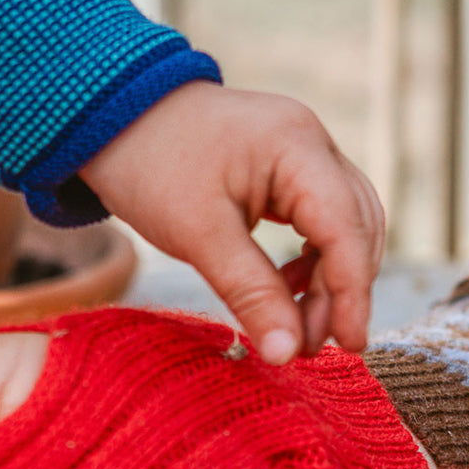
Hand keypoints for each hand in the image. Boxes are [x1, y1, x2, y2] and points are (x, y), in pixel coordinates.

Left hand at [79, 81, 383, 362]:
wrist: (111, 115)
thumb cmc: (150, 164)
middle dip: (341, 291)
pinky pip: (322, 220)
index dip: (353, 293)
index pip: (347, 229)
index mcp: (297, 147)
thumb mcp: (198, 235)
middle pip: (357, 228)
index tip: (350, 346)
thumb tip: (287, 353)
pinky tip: (286, 289)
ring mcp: (305, 153)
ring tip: (298, 328)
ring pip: (345, 227)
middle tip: (310, 346)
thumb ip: (250, 293)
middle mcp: (313, 144)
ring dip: (329, 280)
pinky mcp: (290, 169)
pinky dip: (313, 261)